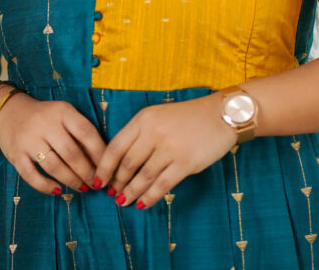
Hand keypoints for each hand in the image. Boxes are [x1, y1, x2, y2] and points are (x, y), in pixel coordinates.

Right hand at [0, 93, 106, 195]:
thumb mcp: (65, 115)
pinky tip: (58, 191)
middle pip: (71, 153)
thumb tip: (102, 160)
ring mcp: (29, 140)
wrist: (11, 112)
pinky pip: (32, 176)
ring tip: (83, 188)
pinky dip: (46, 186)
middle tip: (96, 184)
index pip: (86, 133)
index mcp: (63, 111)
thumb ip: (80, 132)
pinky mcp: (15, 154)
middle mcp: (45, 124)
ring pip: (54, 166)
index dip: (99, 153)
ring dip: (71, 180)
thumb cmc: (46, 117)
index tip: (108, 169)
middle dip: (87, 172)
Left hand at [93, 92, 237, 208]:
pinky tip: (142, 204)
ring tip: (123, 201)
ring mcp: (170, 149)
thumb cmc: (187, 116)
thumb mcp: (158, 115)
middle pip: (127, 164)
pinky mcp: (185, 163)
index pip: (116, 146)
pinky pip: (162, 185)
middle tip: (111, 194)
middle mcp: (153, 132)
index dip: (104, 166)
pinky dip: (149, 197)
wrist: (220, 114)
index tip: (98, 179)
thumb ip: (140, 133)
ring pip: (143, 177)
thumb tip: (122, 161)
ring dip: (130, 192)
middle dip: (117, 182)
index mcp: (144, 118)